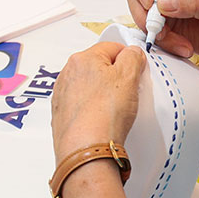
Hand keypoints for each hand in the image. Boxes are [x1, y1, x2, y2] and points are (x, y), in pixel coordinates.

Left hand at [51, 42, 145, 160]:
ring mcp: (62, 95)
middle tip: (128, 92)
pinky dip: (93, 109)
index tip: (136, 71)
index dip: (128, 58)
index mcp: (82, 59)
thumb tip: (132, 53)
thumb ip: (133, 57)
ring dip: (103, 94)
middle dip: (115, 77)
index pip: (111, 47)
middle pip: (99, 67)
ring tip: (114, 110)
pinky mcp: (62, 114)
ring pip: (90, 86)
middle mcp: (67, 74)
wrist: (87, 150)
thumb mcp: (129, 76)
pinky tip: (102, 120)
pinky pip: (82, 105)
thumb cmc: (103, 114)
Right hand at [124, 0, 198, 60]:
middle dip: (144, 14)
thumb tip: (164, 2)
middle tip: (160, 30)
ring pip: (140, 15)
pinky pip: (150, 33)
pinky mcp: (164, 24)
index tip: (148, 2)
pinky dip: (163, 43)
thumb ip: (194, 1)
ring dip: (156, 32)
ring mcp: (164, 4)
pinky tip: (183, 47)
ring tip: (180, 43)